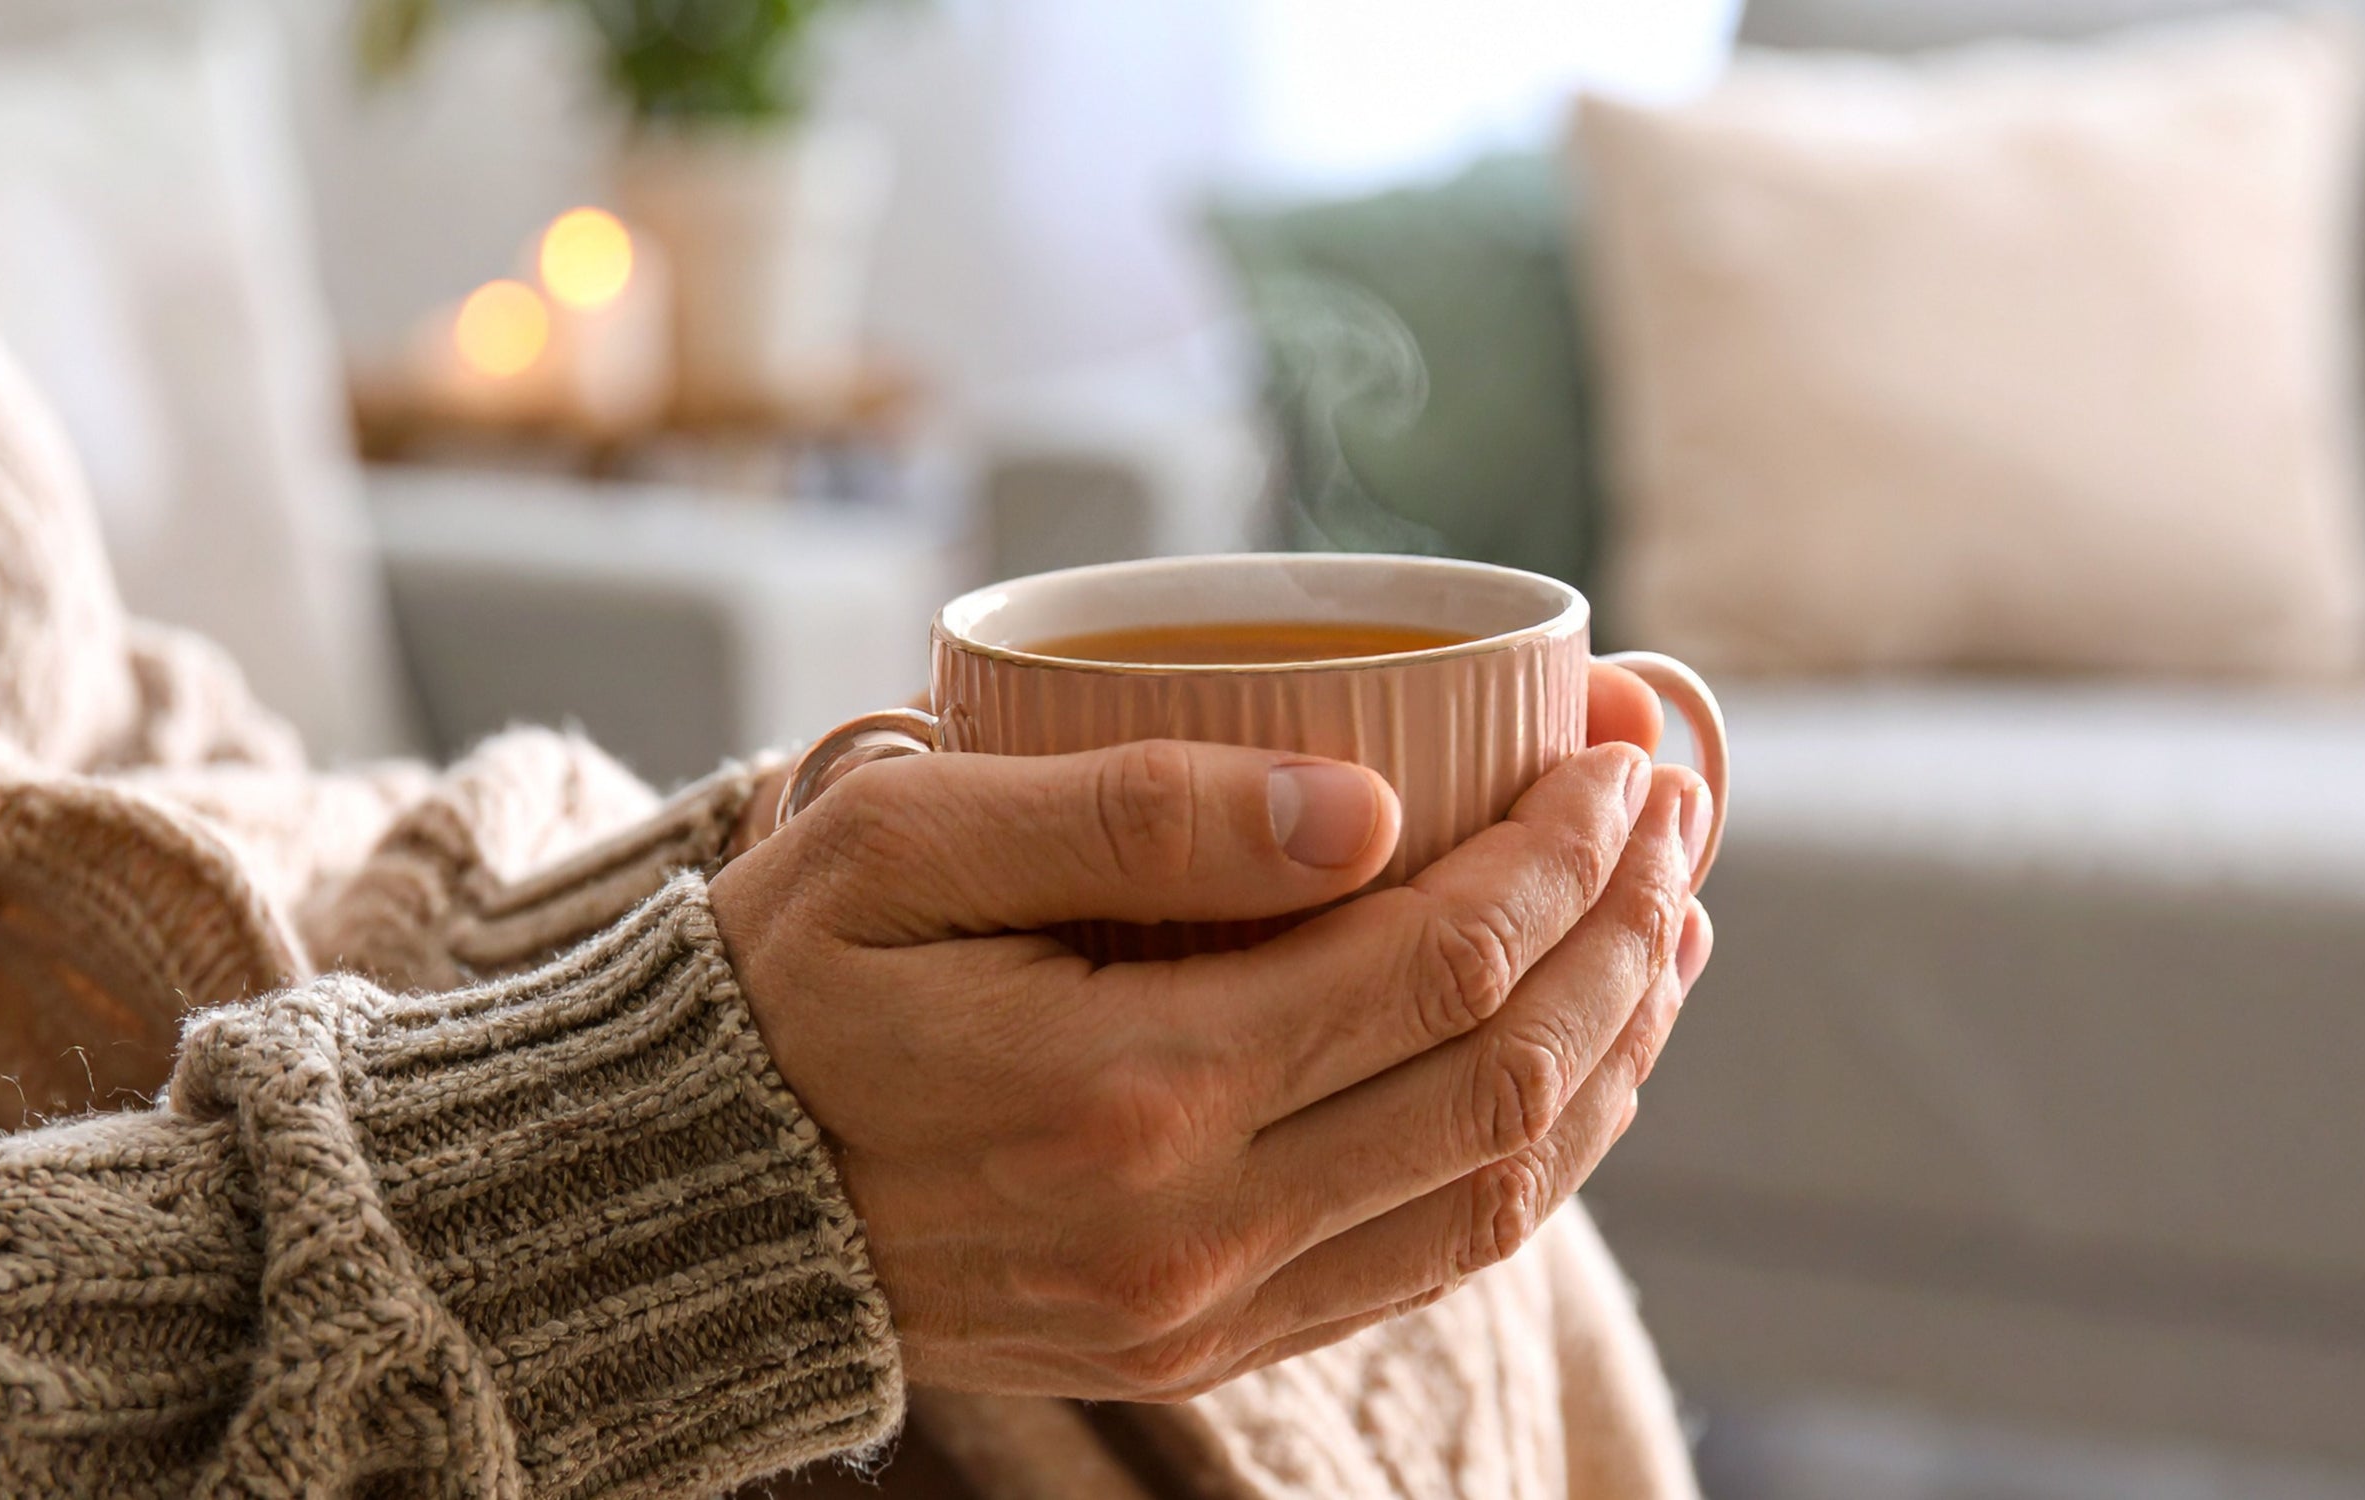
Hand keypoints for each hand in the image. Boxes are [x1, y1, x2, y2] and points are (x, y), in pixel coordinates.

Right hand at [712, 673, 1711, 1398]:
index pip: (1436, 965)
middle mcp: (1193, 1229)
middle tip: (1676, 813)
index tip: (1618, 752)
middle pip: (1503, 1078)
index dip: (1563, 853)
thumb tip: (1372, 808)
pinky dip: (1530, 1156)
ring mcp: (1204, 1308)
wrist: (689, 1201)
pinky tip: (1567, 1066)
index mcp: (1130, 1091)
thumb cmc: (784, 987)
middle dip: (1623, 931)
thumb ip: (1137, 814)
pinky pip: (1422, 1261)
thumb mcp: (905, 843)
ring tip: (1670, 930)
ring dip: (1611, 1050)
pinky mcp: (1198, 1342)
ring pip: (1494, 1188)